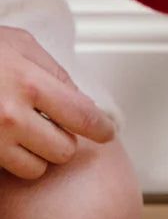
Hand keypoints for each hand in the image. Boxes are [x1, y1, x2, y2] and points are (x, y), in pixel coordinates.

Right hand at [0, 27, 115, 180]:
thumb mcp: (19, 45)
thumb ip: (54, 72)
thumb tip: (82, 101)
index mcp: (28, 83)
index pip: (84, 117)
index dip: (101, 128)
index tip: (107, 132)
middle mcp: (10, 117)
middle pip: (63, 150)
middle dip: (61, 138)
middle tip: (48, 123)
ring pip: (36, 169)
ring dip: (35, 155)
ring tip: (21, 132)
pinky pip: (7, 173)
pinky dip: (10, 161)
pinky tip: (3, 139)